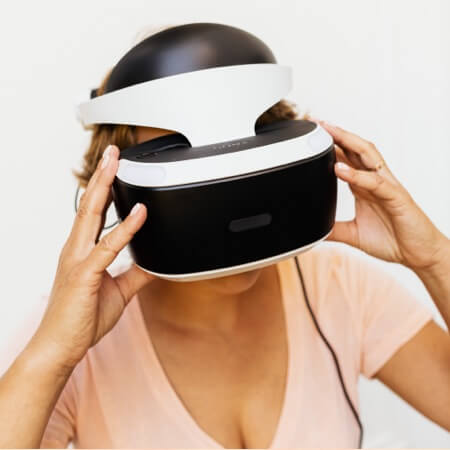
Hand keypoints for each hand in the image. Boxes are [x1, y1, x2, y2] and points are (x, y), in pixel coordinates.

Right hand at [31, 145, 154, 370]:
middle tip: (112, 153)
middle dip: (101, 177)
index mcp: (82, 252)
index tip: (113, 170)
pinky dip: (125, 228)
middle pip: (89, 205)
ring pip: (92, 216)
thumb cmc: (81, 319)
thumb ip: (136, 274)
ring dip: (105, 188)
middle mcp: (76, 250)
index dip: (103, 190)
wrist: (60, 347)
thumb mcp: (118, 291)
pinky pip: (108, 247)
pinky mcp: (84, 275)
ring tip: (115, 164)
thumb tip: (155, 263)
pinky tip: (140, 213)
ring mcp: (78, 260)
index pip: (93, 213)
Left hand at [316, 120, 448, 270]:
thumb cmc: (392, 240)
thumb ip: (334, 229)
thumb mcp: (354, 234)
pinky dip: (356, 175)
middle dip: (337, 135)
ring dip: (348, 142)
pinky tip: (340, 169)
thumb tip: (313, 230)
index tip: (311, 138)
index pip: (346, 159)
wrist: (418, 254)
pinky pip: (375, 182)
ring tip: (329, 132)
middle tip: (317, 124)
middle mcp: (375, 181)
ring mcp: (386, 186)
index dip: (329, 147)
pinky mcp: (396, 197)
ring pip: (367, 156)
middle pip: (355, 149)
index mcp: (364, 187)